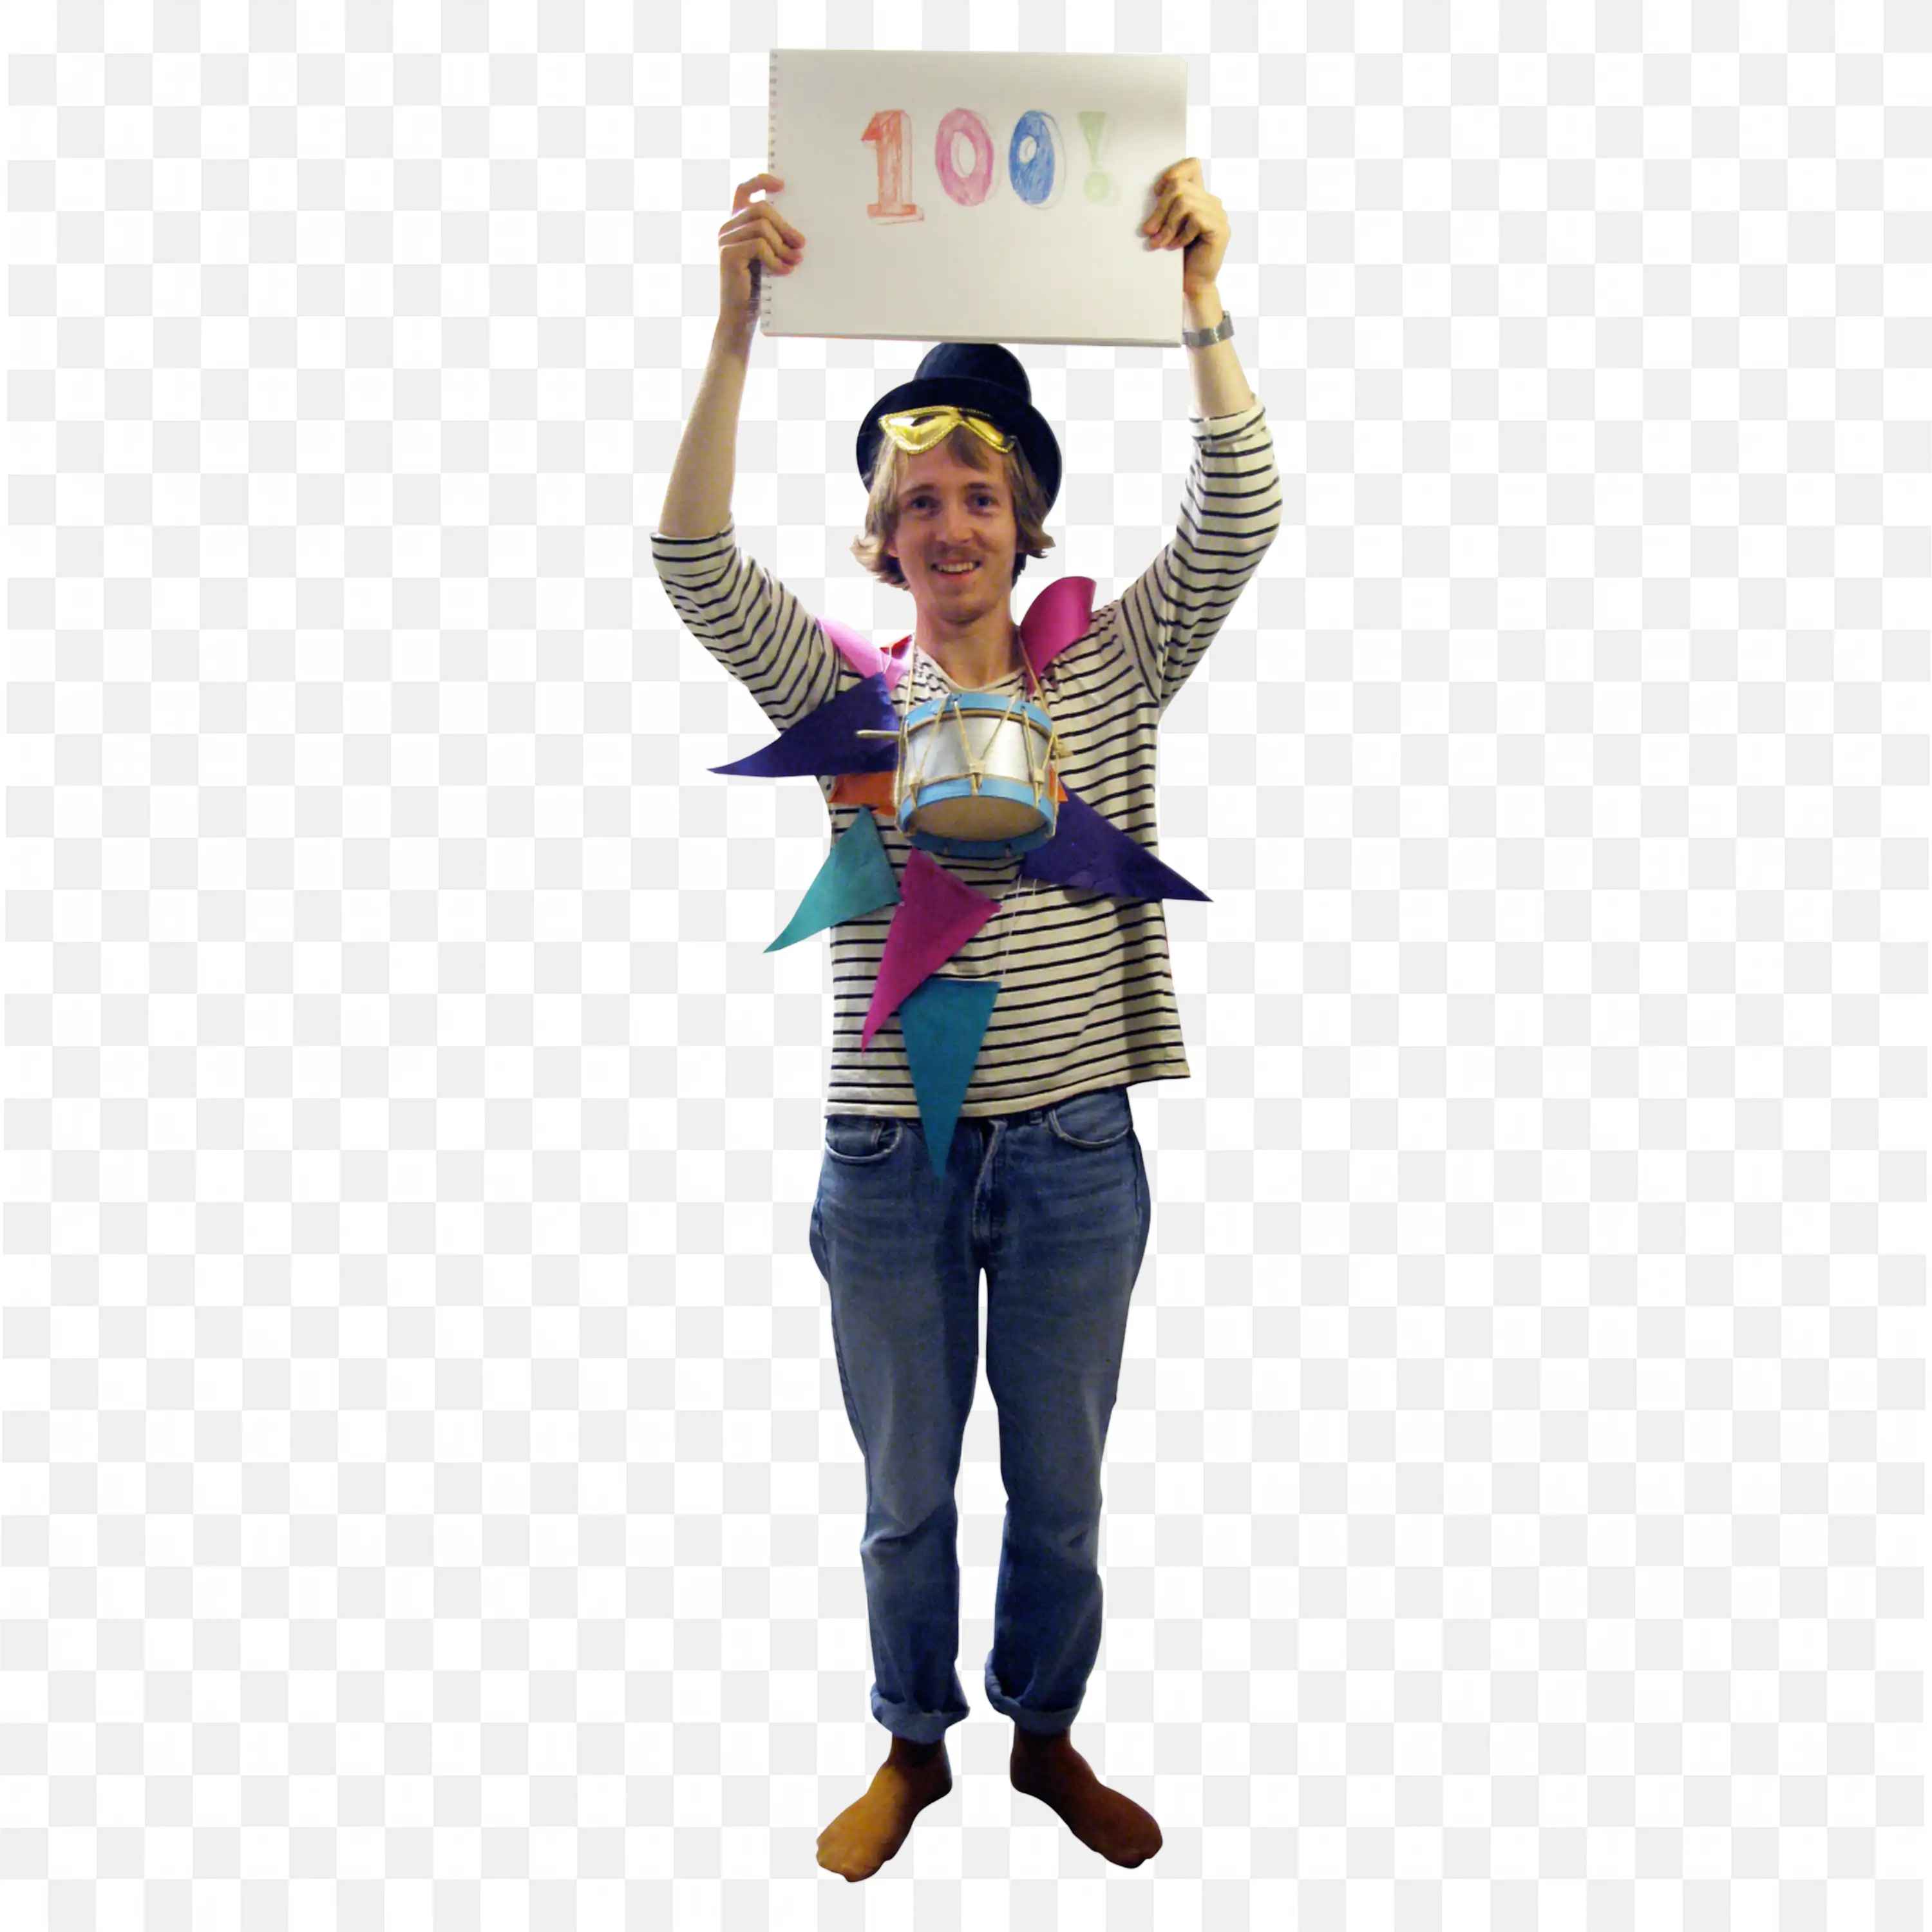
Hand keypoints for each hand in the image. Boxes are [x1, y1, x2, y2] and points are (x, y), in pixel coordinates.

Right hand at [716, 173, 805, 342]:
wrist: (741, 318)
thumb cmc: (759, 290)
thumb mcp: (770, 258)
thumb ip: (776, 239)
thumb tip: (800, 233)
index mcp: (736, 224)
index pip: (744, 190)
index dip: (761, 181)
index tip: (782, 184)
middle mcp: (727, 228)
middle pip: (761, 208)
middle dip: (785, 226)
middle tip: (801, 245)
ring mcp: (725, 240)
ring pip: (762, 226)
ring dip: (783, 245)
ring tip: (794, 262)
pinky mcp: (728, 254)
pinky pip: (759, 245)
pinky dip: (775, 258)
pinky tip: (784, 271)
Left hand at [1141, 158, 1227, 301]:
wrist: (1192, 284)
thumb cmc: (1178, 256)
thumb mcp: (1169, 226)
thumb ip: (1166, 207)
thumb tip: (1151, 193)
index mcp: (1200, 196)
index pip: (1191, 164)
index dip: (1171, 173)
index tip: (1155, 194)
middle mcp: (1212, 201)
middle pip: (1179, 186)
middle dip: (1159, 209)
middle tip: (1148, 231)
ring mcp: (1218, 214)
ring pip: (1184, 201)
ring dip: (1167, 225)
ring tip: (1159, 243)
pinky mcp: (1219, 229)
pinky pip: (1194, 219)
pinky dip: (1180, 235)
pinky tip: (1175, 248)